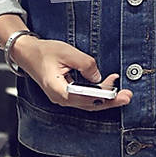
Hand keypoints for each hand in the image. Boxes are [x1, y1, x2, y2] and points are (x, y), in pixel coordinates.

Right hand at [11, 36, 133, 110]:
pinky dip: (97, 92)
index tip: (118, 94)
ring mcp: (63, 97)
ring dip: (105, 96)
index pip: (86, 98)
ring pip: (88, 102)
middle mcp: (61, 98)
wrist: (28, 53)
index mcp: (59, 90)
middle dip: (110, 100)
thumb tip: (98, 76)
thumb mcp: (68, 52)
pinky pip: (84, 97)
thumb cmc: (44, 52)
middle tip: (127, 96)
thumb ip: (86, 64)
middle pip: (90, 104)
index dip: (104, 97)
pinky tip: (107, 85)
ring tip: (121, 90)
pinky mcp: (65, 93)